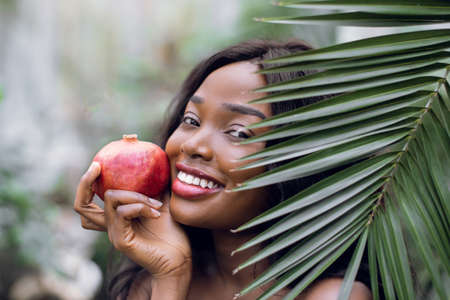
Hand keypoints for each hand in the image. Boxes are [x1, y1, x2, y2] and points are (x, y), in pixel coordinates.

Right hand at [74, 162, 191, 278]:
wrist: (179, 259)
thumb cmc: (172, 233)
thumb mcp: (160, 202)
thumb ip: (153, 185)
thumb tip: (156, 162)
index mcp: (115, 218)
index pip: (88, 202)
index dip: (86, 183)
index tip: (98, 164)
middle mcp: (110, 226)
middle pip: (81, 205)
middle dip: (85, 182)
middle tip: (97, 167)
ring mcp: (114, 234)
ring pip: (111, 200)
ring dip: (135, 195)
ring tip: (155, 202)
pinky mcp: (121, 241)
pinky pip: (123, 213)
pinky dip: (139, 206)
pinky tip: (155, 212)